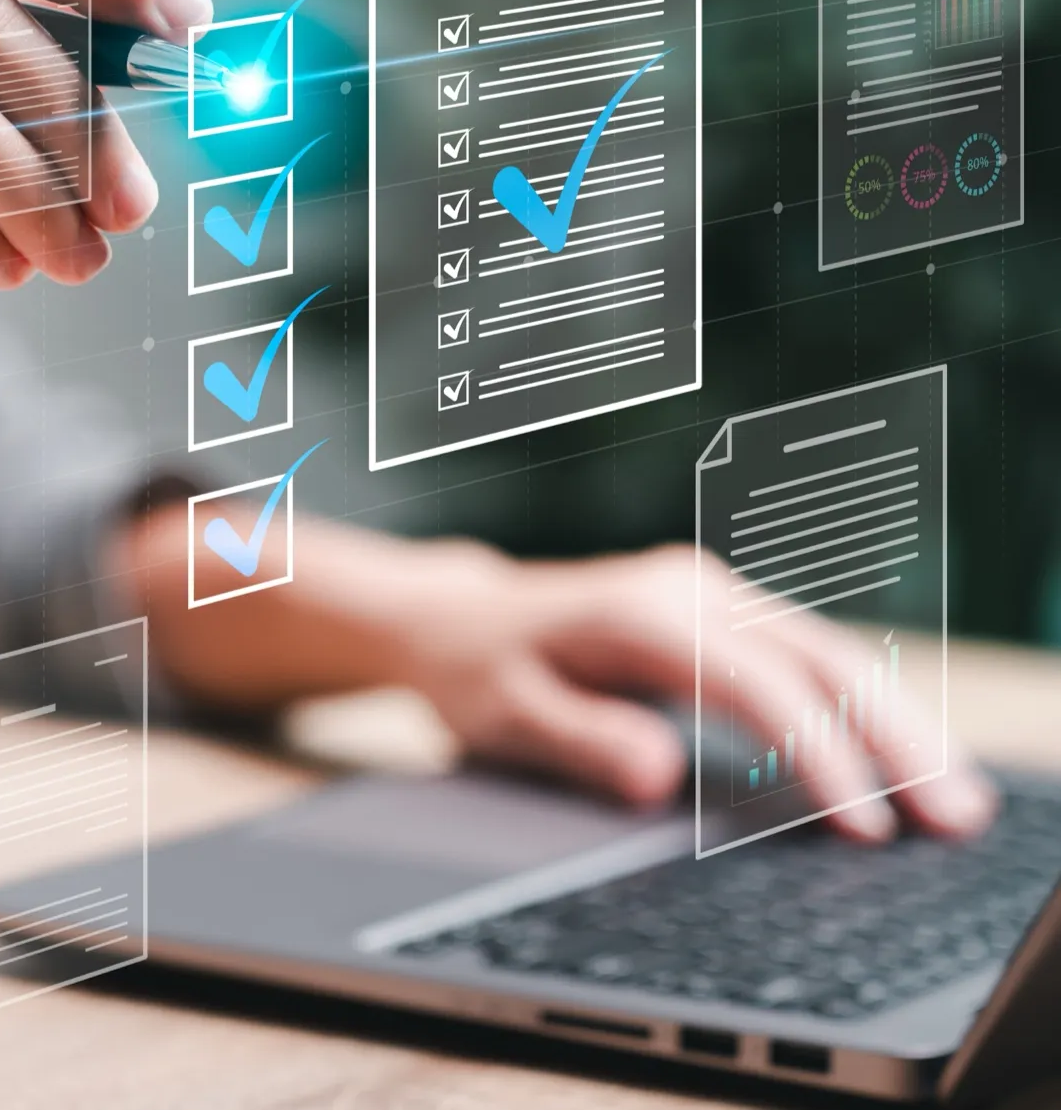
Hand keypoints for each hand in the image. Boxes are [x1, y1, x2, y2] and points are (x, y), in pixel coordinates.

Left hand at [130, 515, 994, 843]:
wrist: (458, 618)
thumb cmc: (477, 669)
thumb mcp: (502, 711)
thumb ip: (577, 739)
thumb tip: (656, 776)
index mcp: (640, 612)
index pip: (755, 684)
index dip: (816, 752)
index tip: (865, 824)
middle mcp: (689, 589)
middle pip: (814, 657)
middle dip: (893, 735)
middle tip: (955, 816)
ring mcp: (710, 595)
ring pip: (825, 652)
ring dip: (895, 720)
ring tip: (955, 797)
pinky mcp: (719, 615)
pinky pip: (805, 658)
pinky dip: (860, 707)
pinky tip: (897, 755)